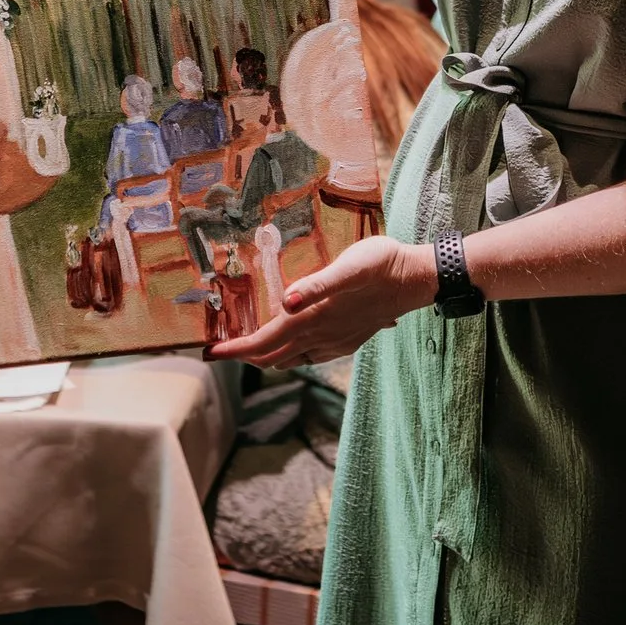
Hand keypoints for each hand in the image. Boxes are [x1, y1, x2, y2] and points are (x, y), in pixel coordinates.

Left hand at [209, 235, 436, 368]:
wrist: (416, 279)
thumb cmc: (382, 265)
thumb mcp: (350, 267)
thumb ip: (318, 286)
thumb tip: (286, 303)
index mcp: (314, 320)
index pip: (264, 344)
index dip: (235, 351)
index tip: (209, 353)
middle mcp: (321, 338)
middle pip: (272, 357)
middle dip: (243, 356)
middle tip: (220, 349)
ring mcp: (334, 343)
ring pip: (289, 359)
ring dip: (264, 355)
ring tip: (245, 345)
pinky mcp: (346, 339)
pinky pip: (307, 355)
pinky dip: (287, 352)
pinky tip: (288, 339)